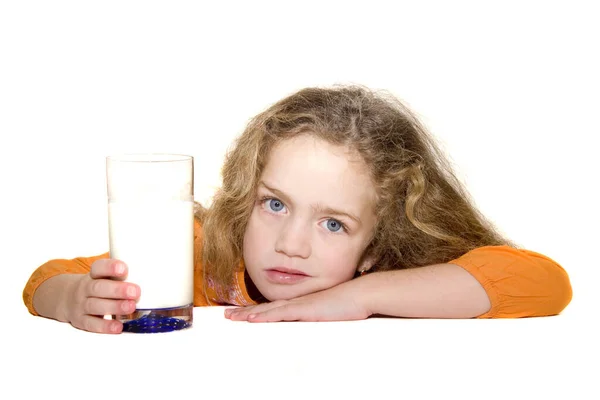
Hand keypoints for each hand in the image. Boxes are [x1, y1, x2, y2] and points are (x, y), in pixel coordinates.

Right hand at [62, 259, 139, 333]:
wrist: (67, 298)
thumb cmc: (98, 286)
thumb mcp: (104, 277)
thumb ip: (121, 278)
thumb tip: (151, 278)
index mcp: (93, 275)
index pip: (99, 268)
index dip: (110, 267)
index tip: (124, 269)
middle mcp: (85, 288)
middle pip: (98, 287)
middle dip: (118, 290)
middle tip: (135, 292)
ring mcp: (81, 305)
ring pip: (95, 305)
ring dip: (114, 306)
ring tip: (131, 307)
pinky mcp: (80, 320)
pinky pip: (91, 324)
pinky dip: (105, 326)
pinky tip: (118, 326)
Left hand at [224, 279, 371, 321]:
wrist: (361, 294)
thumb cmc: (350, 304)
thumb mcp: (330, 313)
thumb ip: (319, 316)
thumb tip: (313, 321)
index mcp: (302, 303)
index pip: (274, 308)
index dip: (258, 311)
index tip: (243, 313)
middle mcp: (297, 302)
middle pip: (265, 308)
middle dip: (245, 312)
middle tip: (227, 315)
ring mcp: (300, 305)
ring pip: (268, 310)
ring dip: (248, 314)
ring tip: (232, 317)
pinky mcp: (305, 310)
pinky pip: (279, 314)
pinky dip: (264, 316)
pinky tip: (252, 318)